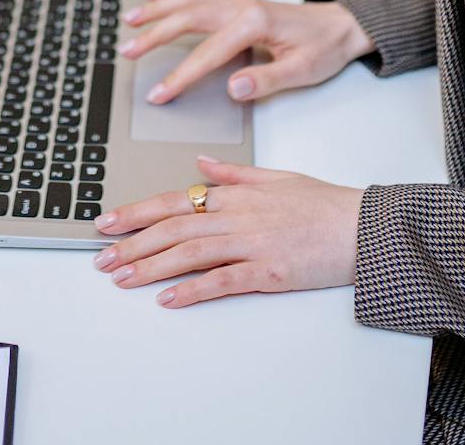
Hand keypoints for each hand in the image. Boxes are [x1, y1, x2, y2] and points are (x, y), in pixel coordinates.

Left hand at [91, 156, 363, 306]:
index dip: (137, 212)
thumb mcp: (276, 177)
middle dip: (132, 243)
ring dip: (150, 266)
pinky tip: (168, 298)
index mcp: (236, 194)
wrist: (363, 228)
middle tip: (101, 258)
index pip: (175, 200)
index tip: (108, 222)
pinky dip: (192, 289)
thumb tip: (201, 166)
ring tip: (121, 278)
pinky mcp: (268, 272)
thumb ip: (234, 174)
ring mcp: (251, 243)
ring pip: (189, 252)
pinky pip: (222, 280)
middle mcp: (237, 215)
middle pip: (173, 227)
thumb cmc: (324, 205)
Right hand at [122, 0, 372, 103]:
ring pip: (187, 2)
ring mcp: (237, 3)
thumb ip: (265, 80)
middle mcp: (241, 8)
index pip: (207, 54)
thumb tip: (232, 88)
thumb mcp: (302, 71)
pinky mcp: (237, 4)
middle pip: (187, 19)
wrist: (341, 24)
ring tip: (129, 21)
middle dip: (154, 36)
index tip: (159, 93)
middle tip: (126, 52)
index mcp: (254, 24)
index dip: (180, 76)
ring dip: (156, 10)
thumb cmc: (324, 48)